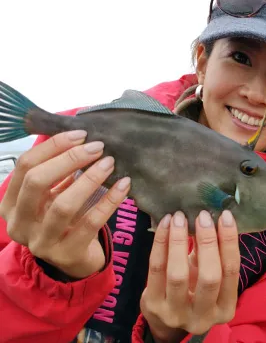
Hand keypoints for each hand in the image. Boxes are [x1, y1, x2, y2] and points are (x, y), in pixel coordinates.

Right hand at [0, 130, 130, 278]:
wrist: (76, 261)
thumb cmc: (65, 221)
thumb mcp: (52, 196)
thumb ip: (57, 171)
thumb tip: (80, 136)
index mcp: (10, 204)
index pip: (25, 166)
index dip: (52, 146)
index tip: (81, 134)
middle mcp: (19, 224)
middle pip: (38, 182)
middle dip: (69, 159)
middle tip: (98, 147)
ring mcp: (41, 242)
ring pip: (64, 205)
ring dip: (90, 179)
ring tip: (110, 163)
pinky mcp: (67, 254)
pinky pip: (92, 222)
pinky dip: (109, 201)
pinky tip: (124, 186)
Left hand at [140, 210, 240, 340]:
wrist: (165, 317)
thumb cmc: (194, 289)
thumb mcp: (208, 275)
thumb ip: (212, 254)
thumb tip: (212, 218)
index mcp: (225, 309)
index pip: (231, 272)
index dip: (229, 242)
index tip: (225, 216)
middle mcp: (203, 317)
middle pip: (209, 277)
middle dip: (207, 242)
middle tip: (203, 216)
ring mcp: (176, 314)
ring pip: (178, 274)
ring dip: (179, 241)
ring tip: (179, 217)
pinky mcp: (153, 306)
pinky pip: (156, 269)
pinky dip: (160, 243)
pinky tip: (164, 225)